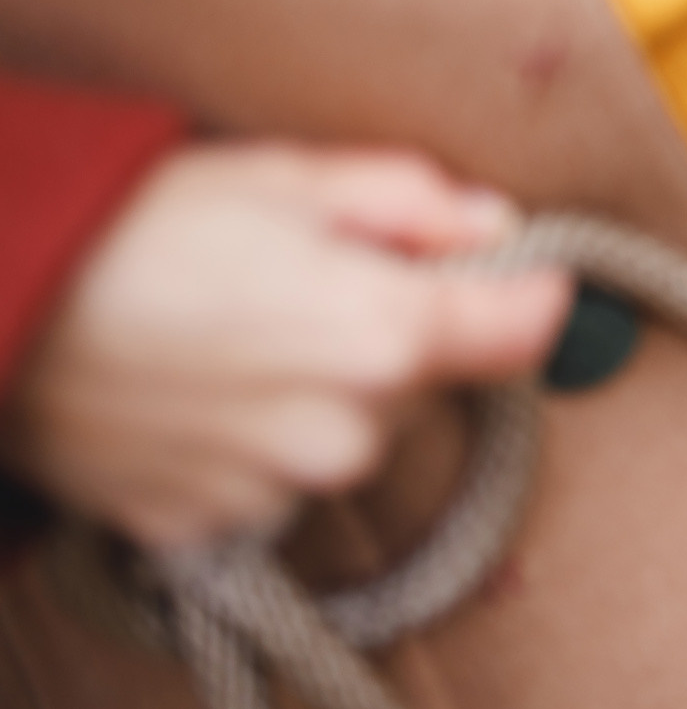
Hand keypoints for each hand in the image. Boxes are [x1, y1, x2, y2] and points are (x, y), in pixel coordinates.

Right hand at [3, 144, 570, 549]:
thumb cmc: (136, 228)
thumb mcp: (289, 177)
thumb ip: (416, 202)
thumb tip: (496, 228)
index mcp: (386, 337)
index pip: (529, 330)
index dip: (525, 290)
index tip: (507, 268)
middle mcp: (348, 433)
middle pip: (427, 383)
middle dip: (393, 335)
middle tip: (305, 282)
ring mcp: (278, 493)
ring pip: (352, 434)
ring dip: (323, 393)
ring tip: (234, 337)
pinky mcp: (211, 531)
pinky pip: (274, 481)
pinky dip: (252, 441)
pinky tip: (194, 393)